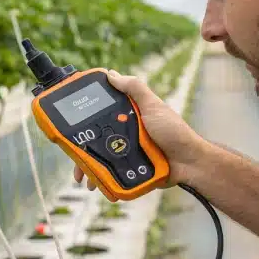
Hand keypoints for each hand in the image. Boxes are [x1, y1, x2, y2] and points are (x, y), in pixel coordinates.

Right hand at [73, 69, 207, 190]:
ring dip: (87, 166)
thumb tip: (111, 74)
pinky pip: (110, 172)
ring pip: (99, 157)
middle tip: (70, 152)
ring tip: (81, 176)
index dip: (84, 114)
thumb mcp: (153, 106)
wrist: (189, 164)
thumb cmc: (174, 132)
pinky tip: (94, 184)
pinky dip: (100, 178)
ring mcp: (126, 151)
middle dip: (80, 146)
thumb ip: (134, 88)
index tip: (69, 117)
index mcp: (129, 114)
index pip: (101, 111)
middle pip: (95, 136)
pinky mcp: (129, 168)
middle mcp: (124, 131)